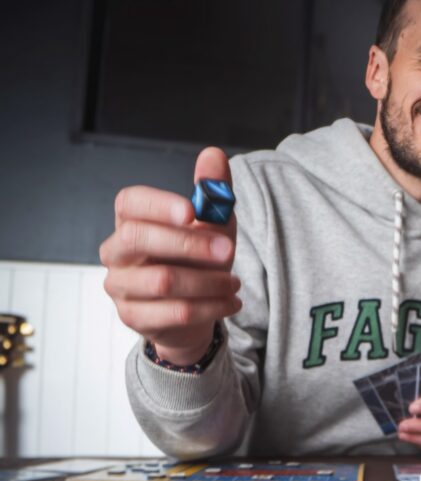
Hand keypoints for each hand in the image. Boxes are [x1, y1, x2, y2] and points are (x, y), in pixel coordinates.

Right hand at [100, 147, 241, 364]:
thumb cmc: (199, 262)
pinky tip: (231, 302)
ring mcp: (120, 286)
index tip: (192, 212)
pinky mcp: (133, 317)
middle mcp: (116, 251)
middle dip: (190, 244)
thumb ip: (213, 193)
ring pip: (163, 281)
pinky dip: (211, 307)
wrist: (195, 311)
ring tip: (234, 283)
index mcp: (131, 220)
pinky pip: (175, 312)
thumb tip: (214, 155)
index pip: (130, 202)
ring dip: (209, 282)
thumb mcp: (214, 226)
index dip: (159, 204)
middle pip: (139, 239)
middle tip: (228, 251)